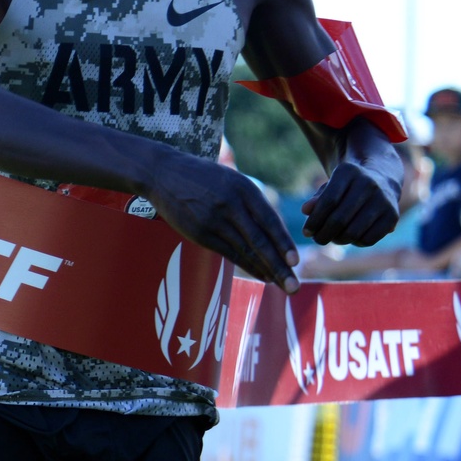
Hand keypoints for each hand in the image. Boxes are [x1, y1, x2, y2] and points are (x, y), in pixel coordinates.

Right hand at [149, 152, 299, 292]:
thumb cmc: (204, 177)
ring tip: (282, 285)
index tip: (296, 262)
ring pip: (245, 250)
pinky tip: (260, 275)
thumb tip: (275, 230)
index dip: (283, 243)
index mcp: (243, 188)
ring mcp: (213, 220)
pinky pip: (228, 253)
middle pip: (259, 241)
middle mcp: (230, 204)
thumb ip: (252, 201)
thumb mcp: (232, 179)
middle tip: (294, 287)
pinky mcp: (200, 233)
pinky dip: (247, 266)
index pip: (269, 220)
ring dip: (265, 270)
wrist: (163, 174)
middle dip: (279, 266)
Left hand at [301, 160, 399, 247]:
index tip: (306, 232)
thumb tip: (306, 210)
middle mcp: (369, 183)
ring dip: (338, 240)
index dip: (315, 220)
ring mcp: (383, 200)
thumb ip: (317, 198)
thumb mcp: (331, 186)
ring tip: (332, 238)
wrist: (382, 180)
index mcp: (349, 171)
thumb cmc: (348, 187)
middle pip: (339, 219)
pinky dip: (356, 243)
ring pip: (353, 232)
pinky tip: (351, 238)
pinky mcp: (393, 216)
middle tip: (317, 239)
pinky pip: (369, 239)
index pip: (328, 201)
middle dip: (324, 234)